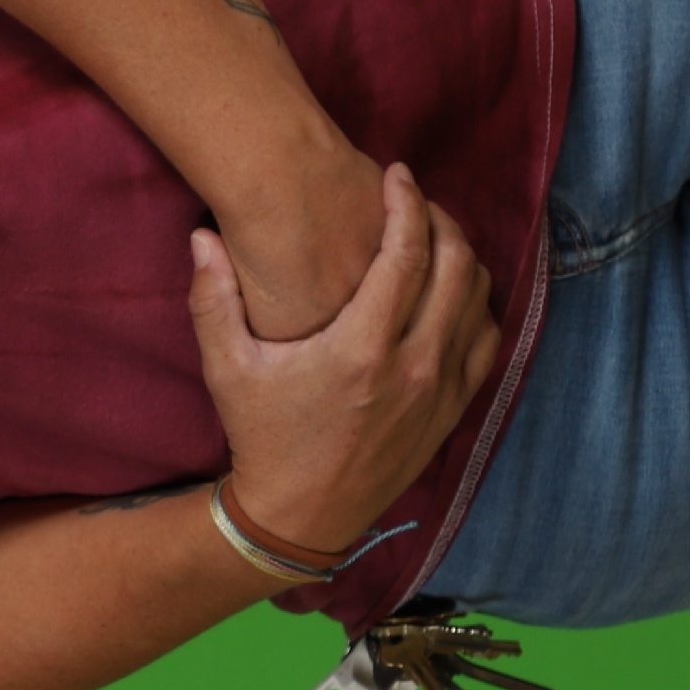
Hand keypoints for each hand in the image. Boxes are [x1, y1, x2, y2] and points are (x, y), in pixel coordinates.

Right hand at [186, 163, 503, 558]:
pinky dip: (477, 307)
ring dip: (463, 259)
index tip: (396, 174)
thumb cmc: (263, 436)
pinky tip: (452, 294)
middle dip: (441, 220)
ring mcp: (441, 390)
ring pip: (480, 301)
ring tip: (435, 239)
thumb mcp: (227, 369)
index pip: (407, 253)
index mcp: (361, 348)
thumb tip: (202, 236)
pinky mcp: (453, 410)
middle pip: (456, 267)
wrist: (303, 515)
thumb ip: (212, 299)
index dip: (407, 202)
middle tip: (416, 201)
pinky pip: (487, 341)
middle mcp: (413, 365)